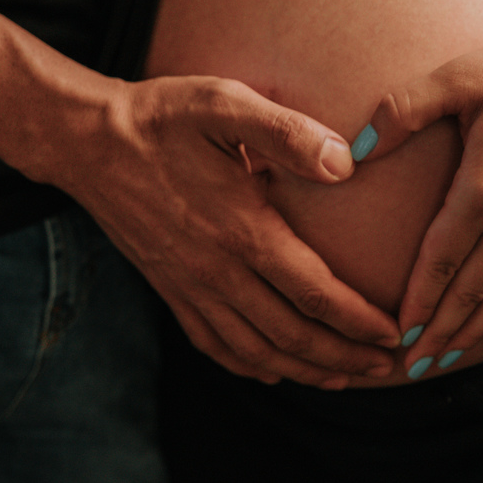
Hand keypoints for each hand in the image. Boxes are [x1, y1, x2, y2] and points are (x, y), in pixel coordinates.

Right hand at [47, 75, 399, 388]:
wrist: (86, 143)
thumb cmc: (162, 118)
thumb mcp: (224, 104)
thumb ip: (288, 132)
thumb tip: (346, 163)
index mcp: (242, 231)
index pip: (314, 292)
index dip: (359, 320)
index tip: (395, 333)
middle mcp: (217, 271)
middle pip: (292, 335)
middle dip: (345, 358)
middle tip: (388, 367)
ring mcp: (190, 287)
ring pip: (256, 350)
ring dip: (305, 371)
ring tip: (343, 378)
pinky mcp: (170, 290)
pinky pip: (214, 345)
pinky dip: (250, 366)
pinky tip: (273, 370)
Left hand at [355, 13, 482, 374]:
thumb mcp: (460, 75)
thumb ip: (402, 110)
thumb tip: (355, 149)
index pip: (442, 260)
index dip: (418, 302)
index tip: (396, 336)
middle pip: (472, 290)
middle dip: (440, 332)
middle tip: (412, 367)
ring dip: (476, 330)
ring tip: (449, 358)